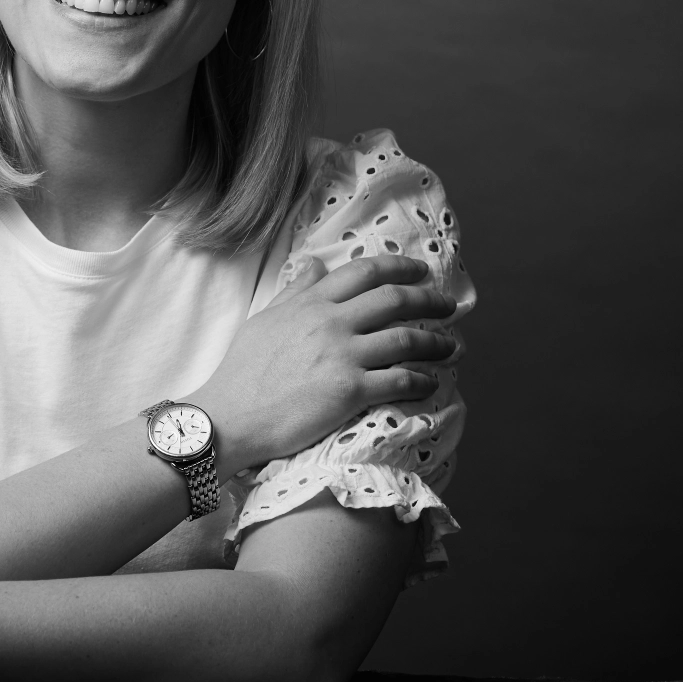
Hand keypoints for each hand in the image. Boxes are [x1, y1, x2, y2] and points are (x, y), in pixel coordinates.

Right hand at [197, 255, 459, 471]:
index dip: (399, 268)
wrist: (230, 416)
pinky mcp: (350, 391)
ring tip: (452, 346)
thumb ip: (295, 291)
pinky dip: (422, 379)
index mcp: (311, 303)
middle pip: (394, 300)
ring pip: (405, 338)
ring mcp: (343, 356)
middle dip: (428, 300)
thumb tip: (314, 265)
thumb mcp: (265, 319)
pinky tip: (431, 382)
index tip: (420, 271)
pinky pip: (399, 380)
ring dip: (436, 341)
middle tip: (448, 305)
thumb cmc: (242, 371)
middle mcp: (332, 323)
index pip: (365, 272)